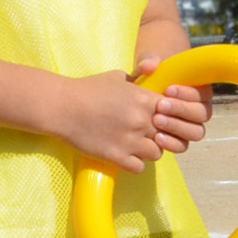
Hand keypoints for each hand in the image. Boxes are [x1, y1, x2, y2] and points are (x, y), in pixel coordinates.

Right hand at [53, 70, 171, 173]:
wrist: (62, 106)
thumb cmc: (88, 89)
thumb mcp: (118, 76)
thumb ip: (139, 77)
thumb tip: (152, 70)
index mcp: (146, 99)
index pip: (175, 113)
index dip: (169, 117)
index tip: (159, 118)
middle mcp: (143, 120)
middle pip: (169, 135)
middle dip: (161, 135)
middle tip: (148, 134)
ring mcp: (131, 140)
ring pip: (157, 153)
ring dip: (149, 151)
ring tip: (137, 146)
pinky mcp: (117, 156)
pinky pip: (139, 168)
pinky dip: (135, 164)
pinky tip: (125, 156)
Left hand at [133, 55, 212, 155]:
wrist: (142, 92)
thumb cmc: (150, 77)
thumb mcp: (147, 65)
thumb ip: (148, 61)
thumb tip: (149, 65)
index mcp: (199, 90)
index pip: (203, 93)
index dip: (188, 93)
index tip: (168, 89)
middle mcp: (200, 110)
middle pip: (202, 114)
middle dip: (181, 110)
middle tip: (160, 106)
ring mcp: (190, 126)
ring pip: (195, 132)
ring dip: (177, 127)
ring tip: (156, 121)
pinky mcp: (179, 139)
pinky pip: (183, 146)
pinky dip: (172, 143)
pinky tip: (157, 137)